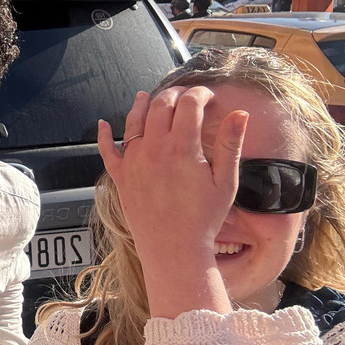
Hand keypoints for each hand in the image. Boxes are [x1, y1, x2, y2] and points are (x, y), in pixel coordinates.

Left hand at [96, 87, 247, 316]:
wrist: (174, 249)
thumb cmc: (203, 219)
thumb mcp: (225, 181)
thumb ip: (231, 144)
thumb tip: (241, 114)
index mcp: (182, 147)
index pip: (189, 104)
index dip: (200, 94)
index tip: (208, 97)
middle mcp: (154, 149)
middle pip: (160, 106)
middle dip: (173, 95)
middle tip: (183, 96)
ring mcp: (133, 161)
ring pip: (133, 121)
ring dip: (140, 105)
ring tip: (145, 96)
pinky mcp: (120, 176)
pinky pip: (107, 150)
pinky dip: (104, 135)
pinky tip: (103, 125)